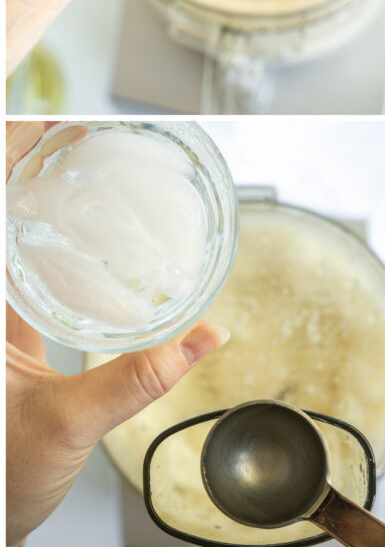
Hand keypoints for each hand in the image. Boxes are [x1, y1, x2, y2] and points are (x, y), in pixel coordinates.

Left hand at [6, 121, 229, 546]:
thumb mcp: (66, 425)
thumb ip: (137, 378)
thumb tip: (203, 338)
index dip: (10, 157)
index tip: (44, 121)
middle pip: (5, 219)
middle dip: (29, 168)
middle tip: (75, 130)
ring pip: (13, 244)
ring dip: (41, 204)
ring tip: (80, 168)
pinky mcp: (11, 342)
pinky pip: (31, 278)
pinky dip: (56, 250)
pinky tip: (88, 242)